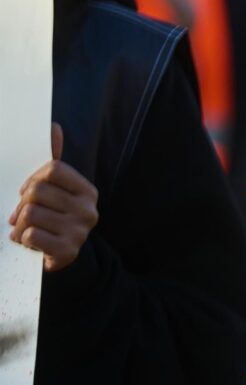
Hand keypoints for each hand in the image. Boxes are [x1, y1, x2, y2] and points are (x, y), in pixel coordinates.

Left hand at [8, 124, 98, 271]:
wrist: (62, 257)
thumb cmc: (53, 218)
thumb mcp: (55, 191)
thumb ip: (53, 162)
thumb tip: (53, 127)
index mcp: (87, 191)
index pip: (53, 169)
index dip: (32, 178)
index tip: (28, 191)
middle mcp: (88, 209)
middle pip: (37, 191)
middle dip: (21, 204)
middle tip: (23, 215)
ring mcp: (79, 231)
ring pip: (30, 213)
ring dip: (18, 224)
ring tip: (24, 230)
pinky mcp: (67, 251)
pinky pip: (31, 234)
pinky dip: (22, 239)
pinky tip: (30, 242)